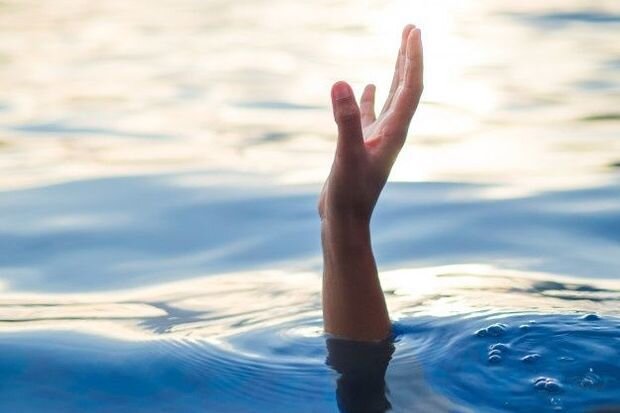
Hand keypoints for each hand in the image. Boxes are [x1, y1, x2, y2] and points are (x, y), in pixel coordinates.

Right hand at [319, 25, 422, 224]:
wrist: (344, 222)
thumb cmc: (349, 196)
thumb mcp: (346, 156)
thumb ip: (344, 121)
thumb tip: (341, 84)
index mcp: (394, 132)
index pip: (410, 87)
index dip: (413, 58)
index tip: (413, 31)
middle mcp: (391, 132)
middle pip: (406, 87)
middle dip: (408, 57)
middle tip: (411, 29)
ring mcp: (376, 139)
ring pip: (390, 98)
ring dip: (395, 72)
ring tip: (399, 49)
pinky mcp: (361, 146)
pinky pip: (370, 115)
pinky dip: (370, 98)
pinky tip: (367, 86)